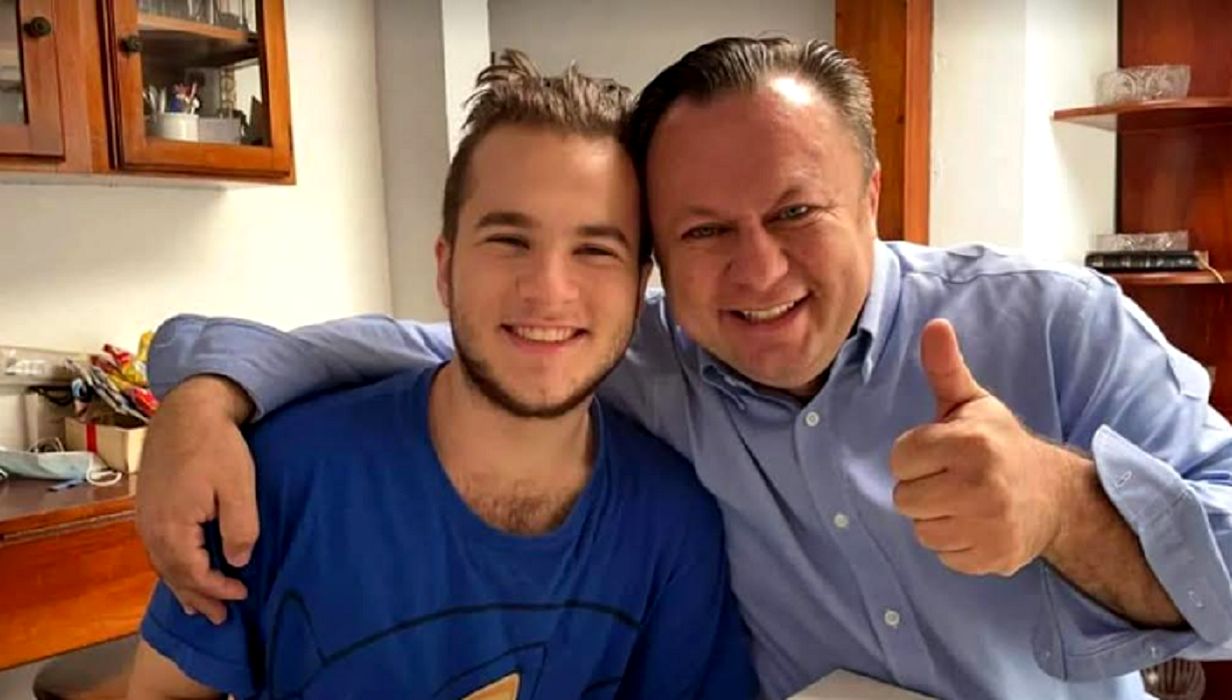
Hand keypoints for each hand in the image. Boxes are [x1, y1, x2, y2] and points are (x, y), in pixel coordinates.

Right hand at [135, 375, 257, 623]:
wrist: (188, 410)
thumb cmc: (217, 446)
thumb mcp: (239, 487)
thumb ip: (240, 528)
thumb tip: (237, 562)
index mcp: (172, 526)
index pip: (194, 573)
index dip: (217, 589)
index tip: (242, 595)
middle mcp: (151, 527)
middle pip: (173, 574)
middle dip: (198, 598)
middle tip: (220, 618)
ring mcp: (145, 517)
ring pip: (162, 563)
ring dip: (182, 586)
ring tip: (199, 607)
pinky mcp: (147, 506)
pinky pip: (157, 548)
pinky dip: (171, 566)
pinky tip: (180, 571)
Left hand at [890, 319, 1087, 576]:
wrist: (1055, 496)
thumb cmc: (999, 444)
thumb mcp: (972, 404)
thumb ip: (945, 368)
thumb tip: (934, 325)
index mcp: (970, 442)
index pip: (901, 458)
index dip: (914, 456)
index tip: (940, 453)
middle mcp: (981, 484)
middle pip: (904, 498)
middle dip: (922, 488)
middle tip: (953, 479)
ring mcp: (990, 524)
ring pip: (921, 530)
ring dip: (936, 518)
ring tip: (965, 502)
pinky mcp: (993, 556)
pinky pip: (943, 554)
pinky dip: (955, 543)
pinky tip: (977, 525)